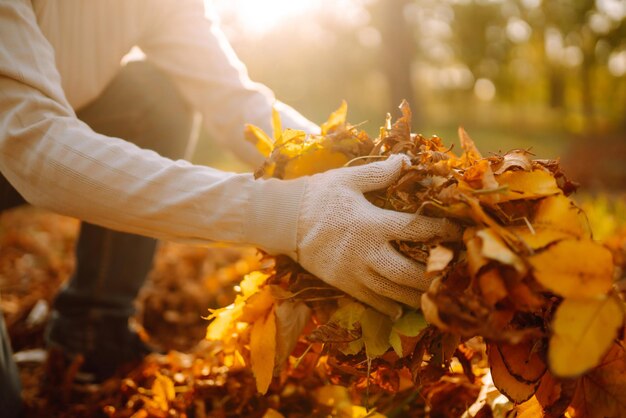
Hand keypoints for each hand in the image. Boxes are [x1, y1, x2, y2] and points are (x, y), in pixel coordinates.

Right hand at [296, 154, 460, 317]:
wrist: (283, 220)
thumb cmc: (318, 195)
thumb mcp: (348, 179)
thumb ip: (379, 173)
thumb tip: (407, 161)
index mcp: (372, 223)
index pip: (415, 229)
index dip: (441, 231)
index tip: (459, 233)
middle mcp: (366, 252)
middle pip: (409, 271)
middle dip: (434, 276)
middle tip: (453, 276)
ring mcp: (354, 272)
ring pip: (393, 292)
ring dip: (417, 296)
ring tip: (435, 297)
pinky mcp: (343, 284)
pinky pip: (371, 301)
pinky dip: (389, 307)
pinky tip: (402, 309)